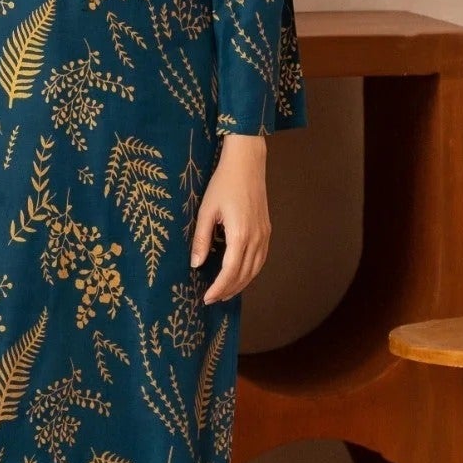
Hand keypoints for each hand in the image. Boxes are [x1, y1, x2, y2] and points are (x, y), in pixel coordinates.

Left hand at [191, 133, 270, 303]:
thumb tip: (196, 264)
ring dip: (241, 283)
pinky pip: (261, 259)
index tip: (207, 298)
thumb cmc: (223, 184)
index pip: (230, 272)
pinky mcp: (267, 230)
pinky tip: (240, 274)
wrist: (247, 163)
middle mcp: (256, 238)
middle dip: (229, 290)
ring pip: (255, 269)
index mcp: (240, 235)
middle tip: (212, 299)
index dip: (219, 288)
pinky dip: (251, 271)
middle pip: (245, 274)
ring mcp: (264, 235)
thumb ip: (201, 239)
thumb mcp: (206, 210)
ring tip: (225, 292)